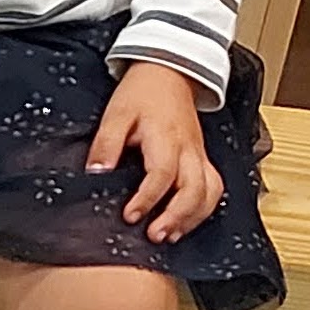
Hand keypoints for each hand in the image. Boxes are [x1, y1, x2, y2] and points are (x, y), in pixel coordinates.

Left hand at [87, 59, 218, 241]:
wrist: (168, 74)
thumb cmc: (141, 94)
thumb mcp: (115, 114)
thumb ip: (106, 144)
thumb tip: (96, 172)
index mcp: (166, 137)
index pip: (162, 173)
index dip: (147, 198)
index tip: (130, 216)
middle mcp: (188, 149)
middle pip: (194, 188)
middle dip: (177, 216)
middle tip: (154, 236)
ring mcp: (199, 155)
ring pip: (210, 191)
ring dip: (193, 217)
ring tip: (170, 235)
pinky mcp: (202, 160)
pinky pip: (213, 188)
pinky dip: (203, 209)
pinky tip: (184, 223)